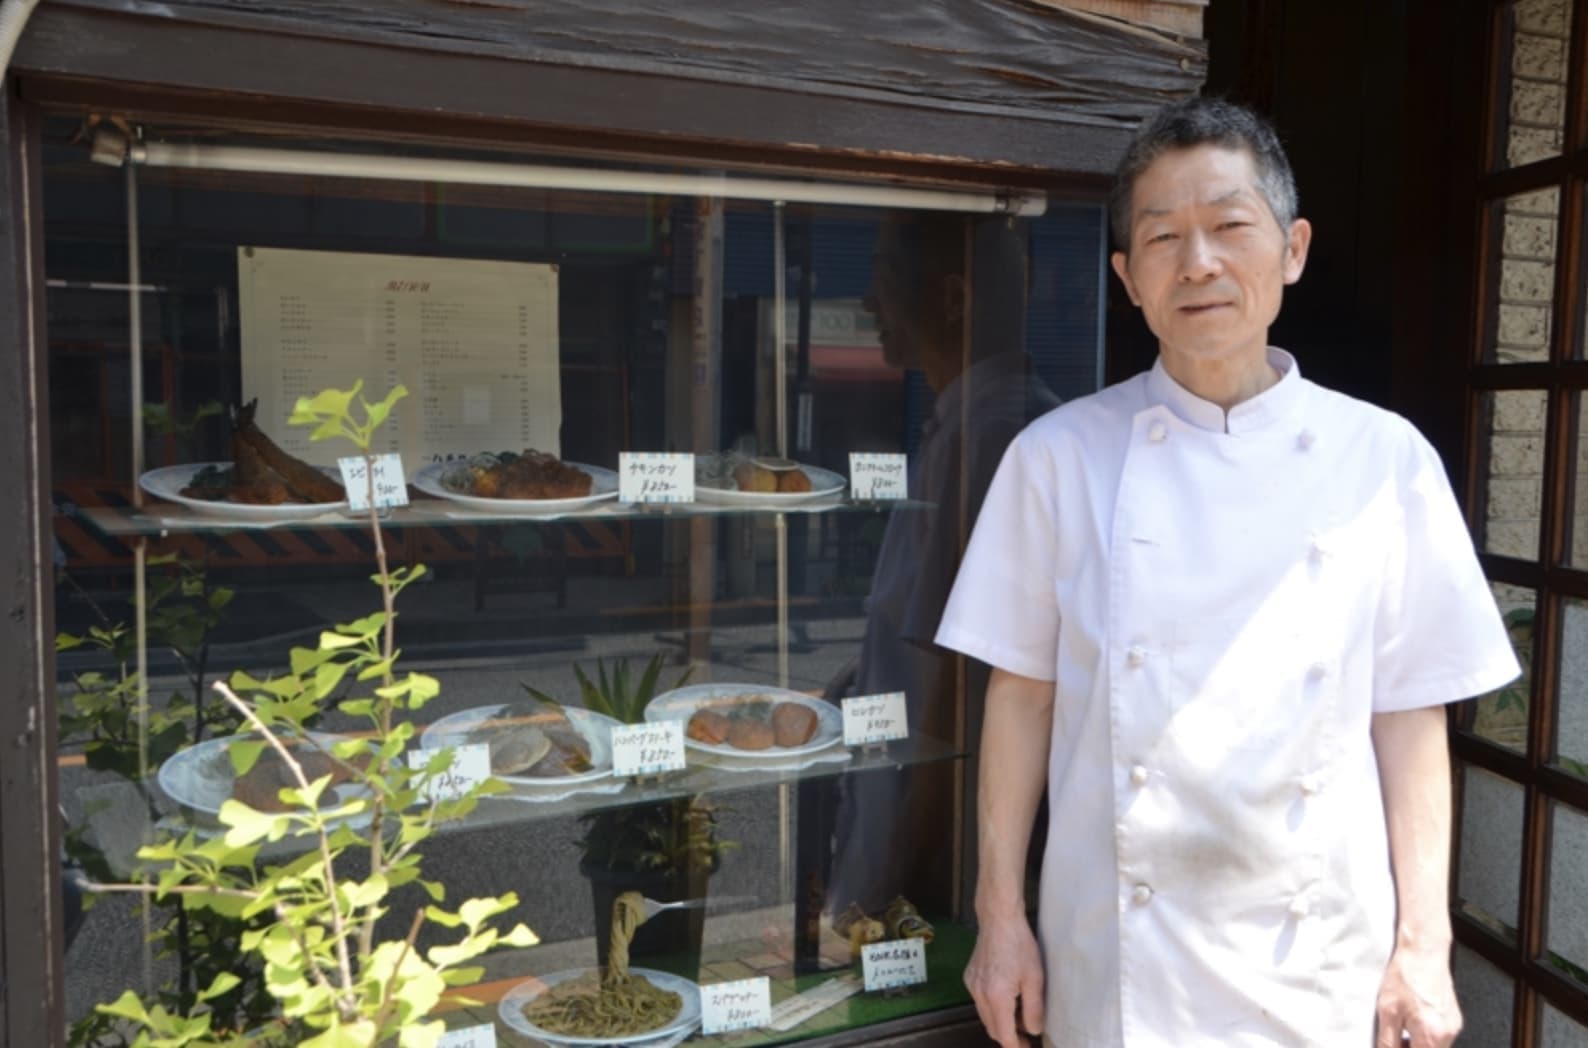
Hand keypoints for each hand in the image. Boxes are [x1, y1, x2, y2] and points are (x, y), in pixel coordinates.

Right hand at [965, 913, 1044, 1046]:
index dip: (1016, 1047)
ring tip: (1020, 1017)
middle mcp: (979, 994)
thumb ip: (1034, 1008)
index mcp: (996, 997)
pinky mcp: (969, 977)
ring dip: (1001, 1023)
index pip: (1004, 1035)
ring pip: (985, 1016)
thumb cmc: (1020, 945)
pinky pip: (980, 1002)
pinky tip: (1007, 997)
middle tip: (1028, 1035)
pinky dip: (993, 1008)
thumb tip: (1034, 1030)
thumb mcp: (1035, 978)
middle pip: (992, 1029)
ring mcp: (971, 986)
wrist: (999, 919)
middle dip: (1009, 1037)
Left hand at [1375, 944, 1461, 1047]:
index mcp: (1431, 1035)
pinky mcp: (1453, 1018)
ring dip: (1417, 1045)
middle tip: (1394, 1039)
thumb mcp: (1387, 1011)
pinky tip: (1412, 1021)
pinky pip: (1440, 1036)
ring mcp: (1453, 1026)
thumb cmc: (1406, 975)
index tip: (1391, 1045)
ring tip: (1401, 1028)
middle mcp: (1448, 1033)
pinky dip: (1425, 1035)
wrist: (1423, 951)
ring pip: (1434, 1047)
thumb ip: (1388, 1041)